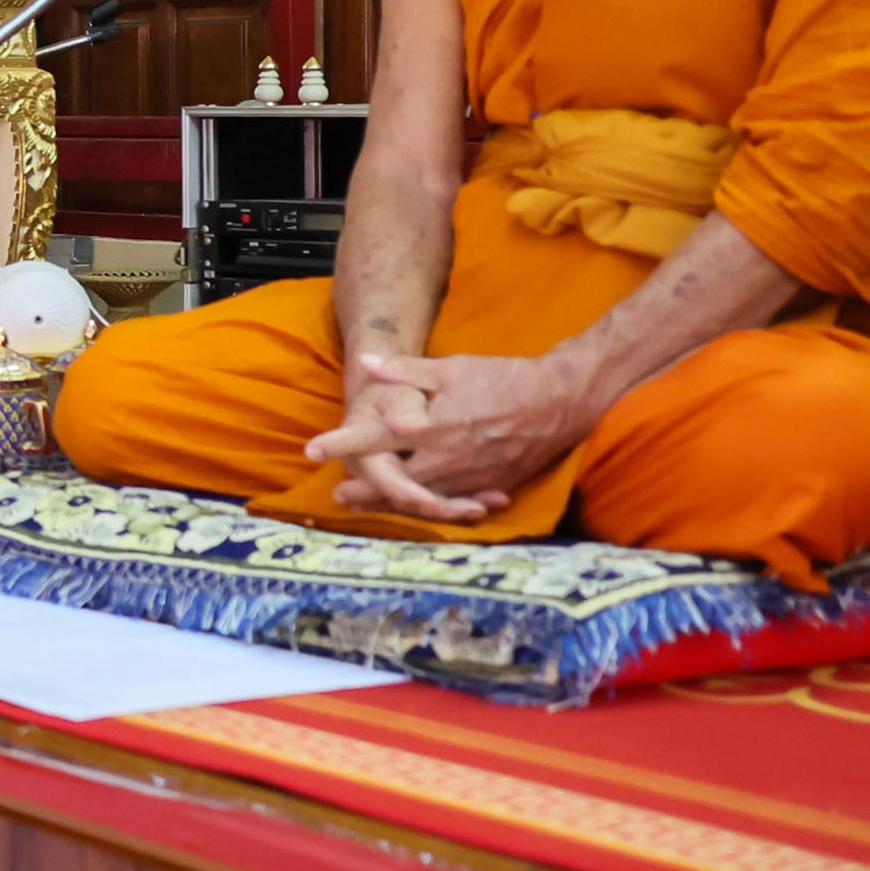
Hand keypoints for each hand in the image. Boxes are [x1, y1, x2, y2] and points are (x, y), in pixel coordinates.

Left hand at [305, 349, 587, 519]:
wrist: (558, 400)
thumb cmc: (502, 378)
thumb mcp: (451, 367)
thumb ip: (405, 370)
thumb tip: (366, 361)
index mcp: (429, 427)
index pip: (373, 438)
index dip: (340, 444)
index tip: (310, 450)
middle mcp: (444, 458)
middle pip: (392, 481)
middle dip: (364, 489)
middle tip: (338, 494)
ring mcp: (467, 477)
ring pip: (421, 498)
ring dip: (392, 503)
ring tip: (367, 505)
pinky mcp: (489, 486)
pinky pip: (454, 503)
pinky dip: (433, 507)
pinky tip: (420, 509)